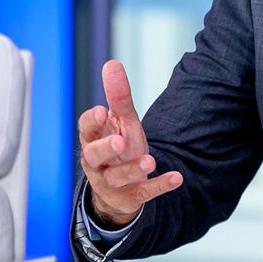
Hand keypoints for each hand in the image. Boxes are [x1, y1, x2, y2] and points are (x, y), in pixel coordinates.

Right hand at [78, 60, 181, 226]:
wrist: (120, 188)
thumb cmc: (118, 147)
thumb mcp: (121, 122)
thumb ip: (118, 96)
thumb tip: (112, 64)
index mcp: (94, 140)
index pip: (86, 130)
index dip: (91, 122)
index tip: (101, 110)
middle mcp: (97, 163)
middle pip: (93, 156)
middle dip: (104, 148)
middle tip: (119, 141)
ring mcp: (111, 183)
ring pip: (117, 178)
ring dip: (132, 169)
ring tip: (149, 161)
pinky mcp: (129, 197)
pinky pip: (143, 193)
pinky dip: (160, 185)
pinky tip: (177, 177)